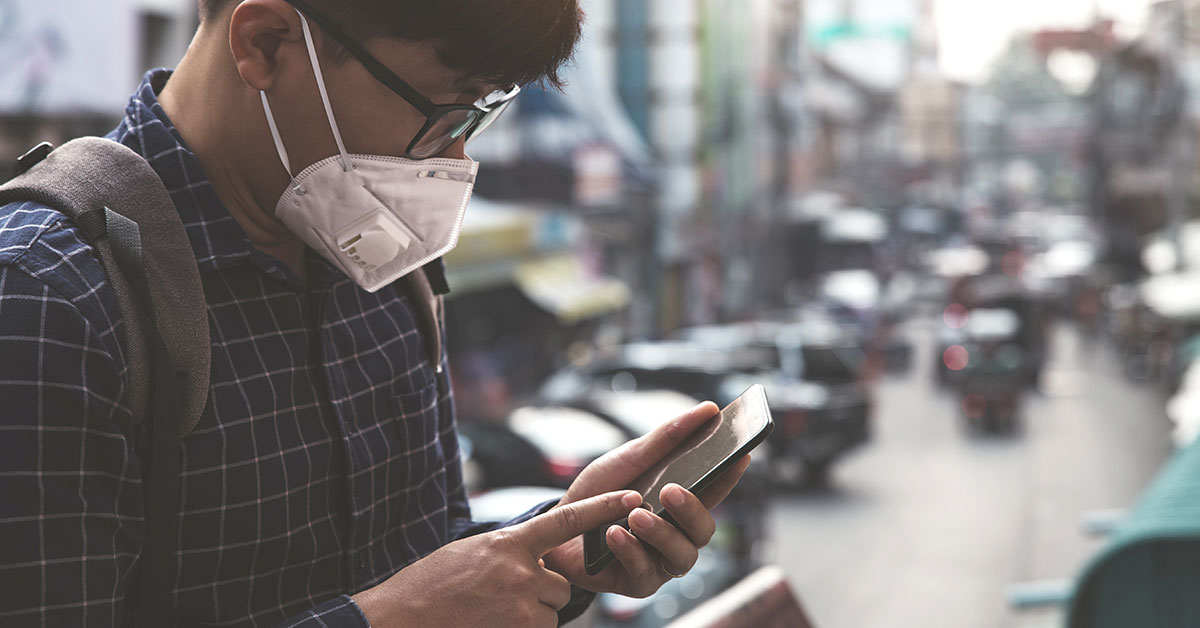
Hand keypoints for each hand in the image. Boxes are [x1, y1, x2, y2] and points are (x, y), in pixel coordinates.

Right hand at [352, 490, 641, 627]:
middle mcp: (520, 570)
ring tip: (489, 613)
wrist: (398, 618)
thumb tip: (534, 558)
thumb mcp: (470, 554)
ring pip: (550, 612)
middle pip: (560, 585)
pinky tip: (490, 624)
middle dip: (541, 594)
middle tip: (501, 598)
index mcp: (508, 542)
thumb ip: (508, 551)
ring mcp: (520, 604)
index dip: (603, 508)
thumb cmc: (428, 587)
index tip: (633, 497)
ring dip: (530, 616)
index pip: (566, 520)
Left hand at [542, 401, 751, 597]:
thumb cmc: (597, 492)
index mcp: (680, 503)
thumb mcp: (629, 458)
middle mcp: (677, 534)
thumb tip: (708, 409)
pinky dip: (630, 550)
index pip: (715, 490)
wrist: (555, 526)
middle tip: (671, 490)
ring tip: (635, 514)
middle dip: (691, 510)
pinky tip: (613, 534)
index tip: (740, 456)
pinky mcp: (637, 582)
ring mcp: (660, 560)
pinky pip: (645, 572)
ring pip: (682, 555)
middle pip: (704, 530)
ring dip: (661, 533)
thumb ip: (667, 438)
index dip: (730, 476)